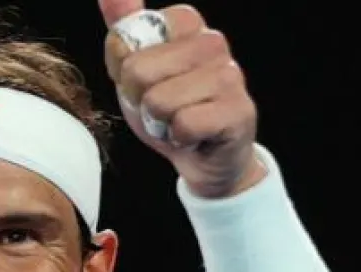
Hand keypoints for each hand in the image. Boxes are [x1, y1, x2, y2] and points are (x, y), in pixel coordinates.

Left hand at [98, 1, 262, 197]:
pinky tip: (193, 137)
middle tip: (160, 109)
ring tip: (177, 122)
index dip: (126, 67)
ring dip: (160, 123)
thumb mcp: (137, 69)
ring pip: (159, 101)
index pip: (130, 34)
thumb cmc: (168, 110)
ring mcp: (230, 75)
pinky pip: (184, 125)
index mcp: (187, 24)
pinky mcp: (238, 110)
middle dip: (139, 100)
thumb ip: (123, 31)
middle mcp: (213, 42)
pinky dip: (180, 139)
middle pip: (138, 71)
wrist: (203, 158)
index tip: (146, 81)